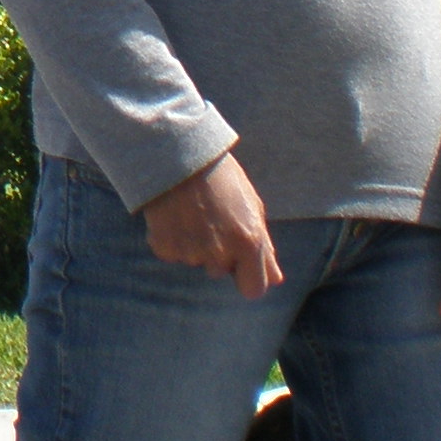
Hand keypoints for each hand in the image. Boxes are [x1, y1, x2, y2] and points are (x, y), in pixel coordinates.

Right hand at [141, 151, 284, 297]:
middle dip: (217, 253)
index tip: (240, 263)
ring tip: (191, 212)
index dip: (247, 276)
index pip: (254, 290)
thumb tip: (276, 279)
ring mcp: (190, 251)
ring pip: (194, 261)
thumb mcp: (252, 206)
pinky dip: (171, 238)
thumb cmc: (221, 175)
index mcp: (248, 242)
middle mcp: (220, 252)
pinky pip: (171, 253)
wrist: (177, 150)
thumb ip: (264, 247)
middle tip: (211, 219)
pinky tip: (174, 214)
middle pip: (219, 271)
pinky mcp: (164, 246)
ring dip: (194, 244)